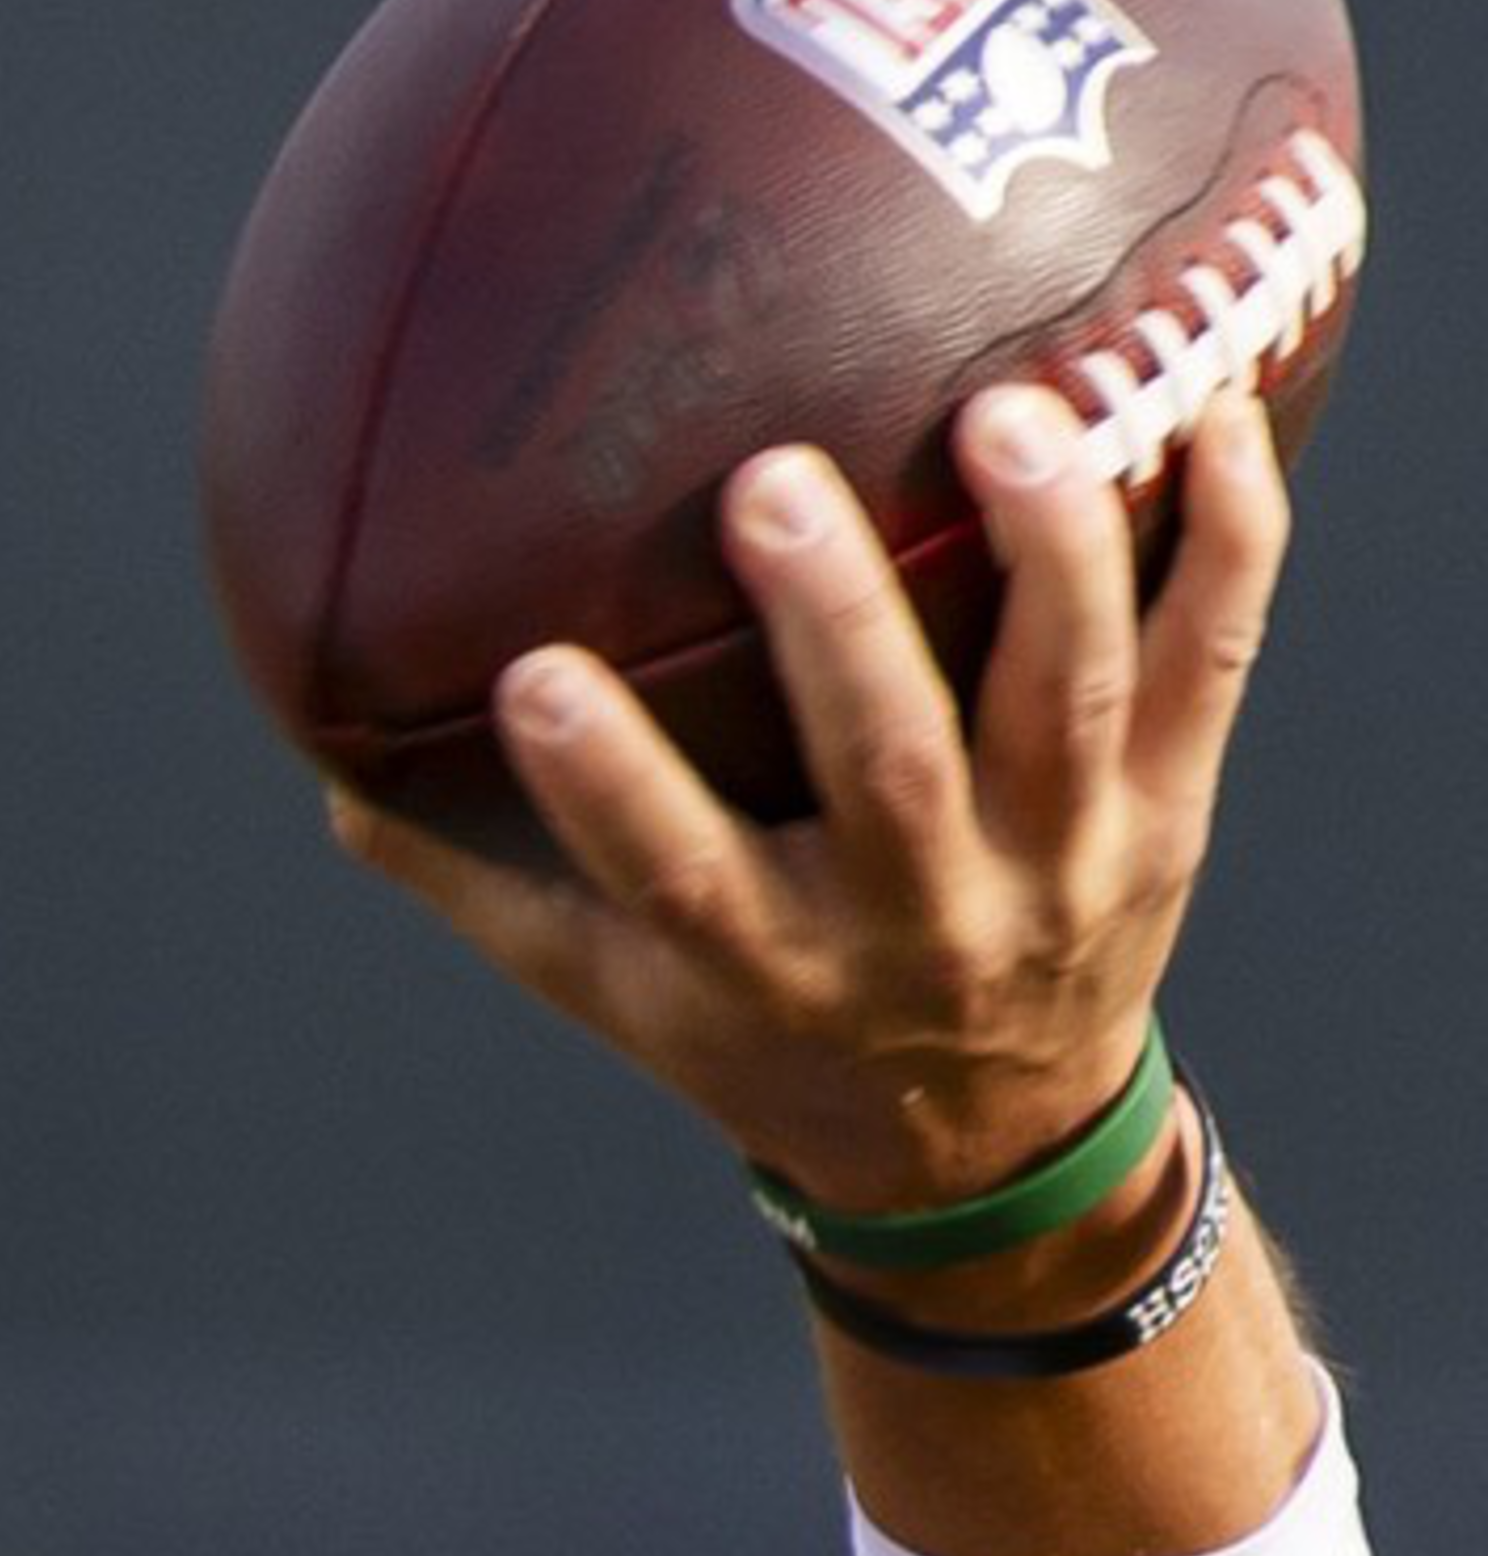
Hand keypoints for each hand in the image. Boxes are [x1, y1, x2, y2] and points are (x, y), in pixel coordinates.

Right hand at [331, 380, 1288, 1216]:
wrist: (988, 1150)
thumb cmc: (768, 1031)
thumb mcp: (616, 995)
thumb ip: (480, 883)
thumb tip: (325, 763)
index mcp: (766, 968)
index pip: (673, 879)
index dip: (602, 785)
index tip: (528, 678)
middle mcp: (917, 924)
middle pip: (886, 772)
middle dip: (836, 629)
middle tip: (769, 487)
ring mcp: (1057, 863)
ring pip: (1059, 702)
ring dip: (1045, 555)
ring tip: (1008, 411)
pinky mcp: (1170, 807)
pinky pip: (1212, 657)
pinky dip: (1230, 534)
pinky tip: (1220, 404)